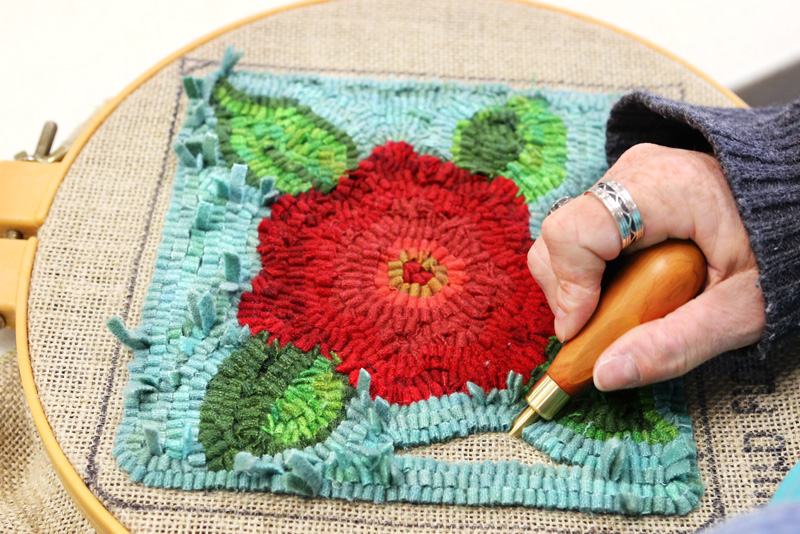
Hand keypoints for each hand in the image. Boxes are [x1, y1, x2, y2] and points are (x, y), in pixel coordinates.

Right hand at [528, 143, 764, 390]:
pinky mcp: (623, 187)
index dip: (568, 287)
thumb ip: (675, 344)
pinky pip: (581, 230)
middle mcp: (635, 171)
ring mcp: (626, 175)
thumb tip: (606, 374)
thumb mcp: (741, 309)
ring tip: (619, 308)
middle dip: (568, 292)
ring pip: (563, 235)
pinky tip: (624, 286)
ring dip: (577, 283)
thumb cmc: (780, 250)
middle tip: (603, 328)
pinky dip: (589, 268)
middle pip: (560, 236)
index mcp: (665, 190)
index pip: (577, 231)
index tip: (582, 331)